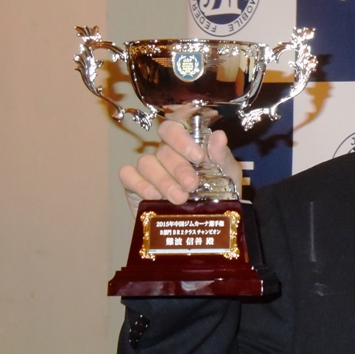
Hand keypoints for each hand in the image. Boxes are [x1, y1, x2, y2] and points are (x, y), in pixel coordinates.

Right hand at [118, 120, 241, 211]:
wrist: (205, 224)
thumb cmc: (217, 194)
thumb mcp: (227, 175)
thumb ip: (221, 156)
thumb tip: (219, 136)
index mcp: (185, 146)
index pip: (173, 129)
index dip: (181, 139)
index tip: (198, 157)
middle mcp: (164, 155)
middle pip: (163, 150)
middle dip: (179, 168)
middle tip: (192, 185)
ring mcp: (148, 170)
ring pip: (146, 163)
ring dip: (163, 180)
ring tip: (179, 198)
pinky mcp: (134, 186)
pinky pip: (128, 176)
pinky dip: (140, 184)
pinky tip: (154, 196)